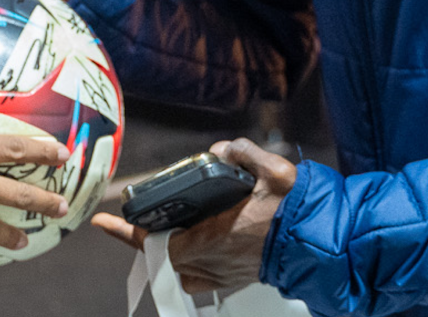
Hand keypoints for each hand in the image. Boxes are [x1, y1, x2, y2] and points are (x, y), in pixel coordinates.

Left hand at [92, 138, 296, 292]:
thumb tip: (222, 148)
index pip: (158, 240)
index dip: (128, 231)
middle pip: (163, 255)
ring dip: (165, 251)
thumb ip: (244, 153)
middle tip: (126, 221)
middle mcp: (213, 261)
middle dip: (145, 238)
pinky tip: (190, 244)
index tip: (105, 221)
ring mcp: (222, 274)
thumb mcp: (274, 170)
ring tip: (157, 229)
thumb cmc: (296, 212)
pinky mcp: (233, 278)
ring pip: (179, 269)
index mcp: (214, 236)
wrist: (321, 244)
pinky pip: (198, 277)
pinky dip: (187, 264)